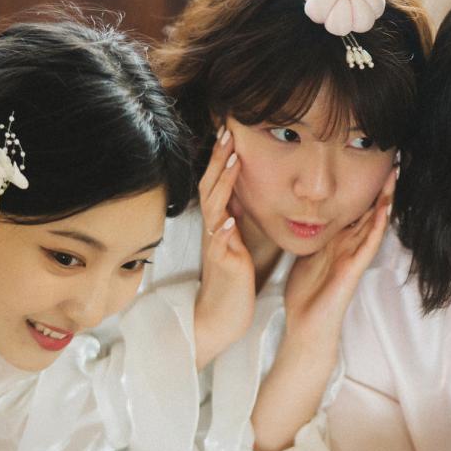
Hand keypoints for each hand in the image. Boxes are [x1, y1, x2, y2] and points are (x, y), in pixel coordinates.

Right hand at [194, 126, 257, 367]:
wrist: (220, 316)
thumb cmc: (231, 280)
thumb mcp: (235, 244)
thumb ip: (236, 220)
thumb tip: (239, 197)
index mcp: (219, 225)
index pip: (217, 185)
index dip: (221, 160)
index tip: (230, 134)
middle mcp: (214, 232)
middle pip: (211, 189)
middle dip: (220, 161)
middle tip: (228, 134)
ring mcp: (217, 248)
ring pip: (215, 211)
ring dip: (223, 186)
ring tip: (233, 163)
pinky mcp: (225, 267)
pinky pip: (221, 247)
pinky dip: (224, 232)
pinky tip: (229, 220)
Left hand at [280, 165, 395, 352]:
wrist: (305, 326)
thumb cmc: (306, 294)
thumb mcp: (306, 254)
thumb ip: (311, 235)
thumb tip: (302, 213)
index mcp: (339, 241)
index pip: (356, 208)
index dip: (365, 186)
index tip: (370, 162)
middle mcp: (350, 246)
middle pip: (370, 210)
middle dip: (381, 187)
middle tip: (393, 159)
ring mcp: (354, 258)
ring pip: (374, 223)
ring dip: (386, 200)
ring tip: (394, 175)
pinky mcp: (353, 270)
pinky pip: (368, 245)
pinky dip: (377, 226)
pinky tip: (384, 210)